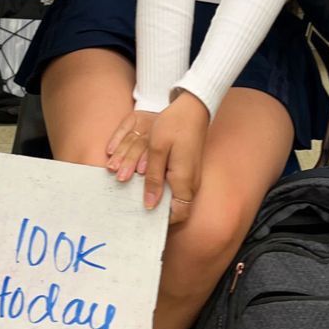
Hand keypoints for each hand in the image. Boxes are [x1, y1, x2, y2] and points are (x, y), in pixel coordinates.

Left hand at [107, 93, 209, 223]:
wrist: (193, 107)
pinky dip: (162, 185)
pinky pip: (176, 186)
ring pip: (174, 197)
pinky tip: (147, 178)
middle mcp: (191, 183)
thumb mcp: (157, 150)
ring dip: (157, 195)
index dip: (161, 220)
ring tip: (137, 190)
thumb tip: (149, 204)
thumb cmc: (175, 125)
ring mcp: (191, 176)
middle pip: (175, 209)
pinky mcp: (188, 169)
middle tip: (135, 205)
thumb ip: (153, 178)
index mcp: (184, 181)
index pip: (177, 215)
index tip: (142, 216)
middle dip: (156, 209)